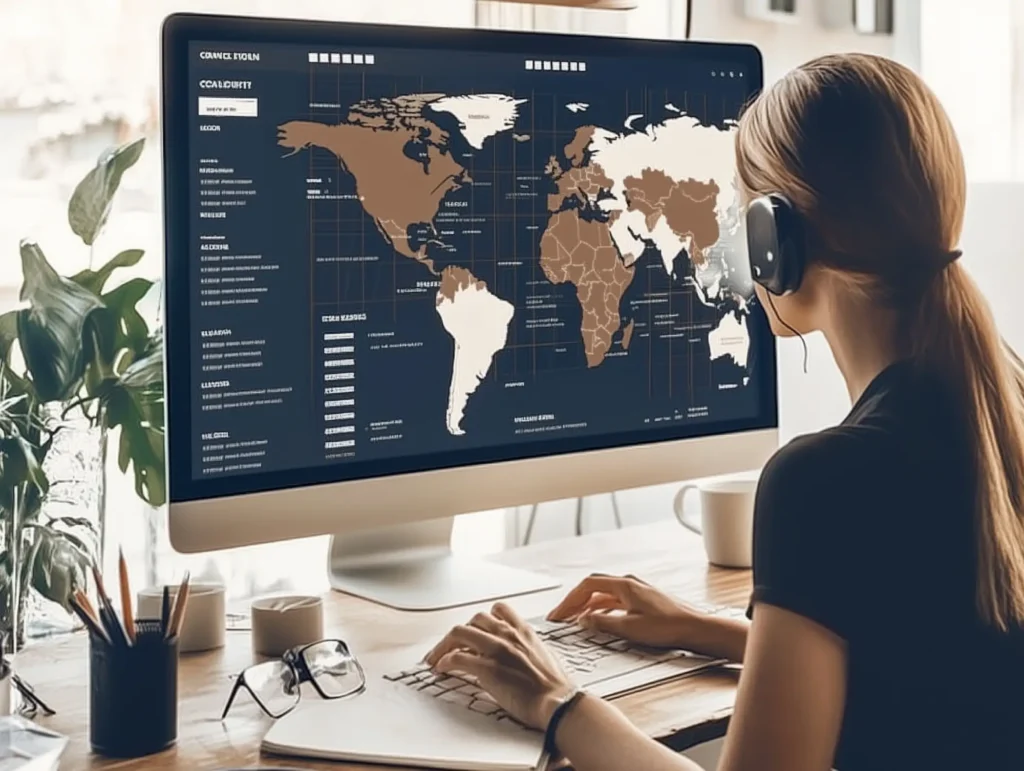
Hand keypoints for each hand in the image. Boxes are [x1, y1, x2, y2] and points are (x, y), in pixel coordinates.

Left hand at [423, 602, 574, 729]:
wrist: (558, 703)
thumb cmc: (555, 686)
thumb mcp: (544, 656)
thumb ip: (527, 648)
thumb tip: (518, 652)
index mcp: (524, 631)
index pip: (498, 609)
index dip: (482, 619)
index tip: (473, 630)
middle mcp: (508, 635)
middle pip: (474, 619)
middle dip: (459, 632)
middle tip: (449, 645)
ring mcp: (497, 650)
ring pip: (460, 633)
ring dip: (443, 645)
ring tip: (436, 657)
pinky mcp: (488, 669)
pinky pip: (458, 658)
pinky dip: (445, 661)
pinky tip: (442, 668)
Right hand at [547, 574, 704, 648]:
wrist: (696, 628)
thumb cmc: (668, 626)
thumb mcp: (630, 628)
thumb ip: (603, 624)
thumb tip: (584, 621)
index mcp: (624, 585)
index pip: (587, 586)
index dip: (569, 600)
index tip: (558, 614)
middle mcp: (629, 584)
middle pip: (593, 588)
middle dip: (575, 601)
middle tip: (561, 616)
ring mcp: (636, 591)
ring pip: (604, 595)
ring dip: (587, 606)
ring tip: (575, 620)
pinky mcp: (643, 600)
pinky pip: (614, 601)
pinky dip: (601, 609)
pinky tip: (599, 621)